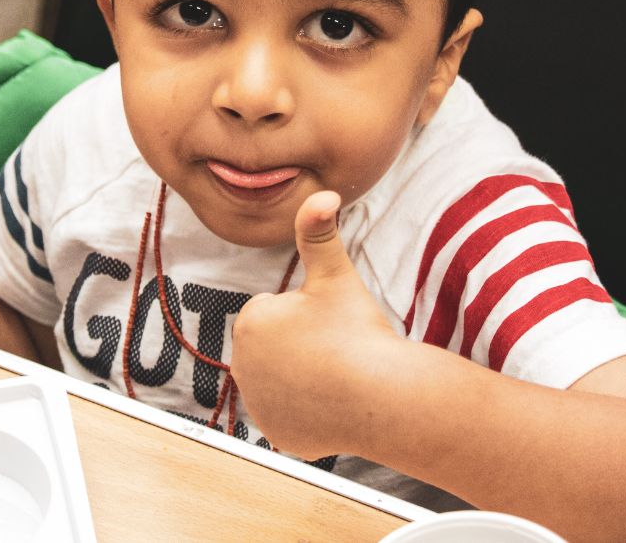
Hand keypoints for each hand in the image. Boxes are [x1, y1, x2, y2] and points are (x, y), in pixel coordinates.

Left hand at [230, 190, 404, 459]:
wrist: (382, 397)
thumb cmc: (358, 332)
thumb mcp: (336, 274)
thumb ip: (318, 231)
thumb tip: (322, 192)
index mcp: (251, 322)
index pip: (275, 311)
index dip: (306, 315)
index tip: (327, 324)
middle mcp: (243, 366)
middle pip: (276, 347)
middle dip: (299, 346)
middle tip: (333, 350)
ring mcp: (258, 405)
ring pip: (282, 379)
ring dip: (301, 377)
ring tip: (334, 376)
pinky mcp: (276, 434)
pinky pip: (291, 416)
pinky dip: (307, 412)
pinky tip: (331, 404)